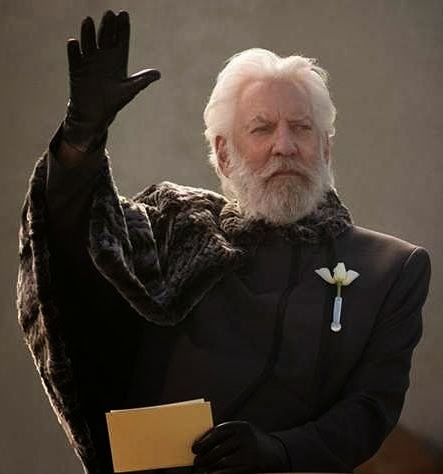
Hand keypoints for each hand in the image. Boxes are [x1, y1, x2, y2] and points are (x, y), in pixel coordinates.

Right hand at [63, 10, 159, 151]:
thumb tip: (158, 74)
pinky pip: (74, 57)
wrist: (94, 115)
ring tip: (88, 21)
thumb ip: (141, 81)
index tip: (123, 14)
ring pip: (88, 43)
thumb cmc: (113, 103)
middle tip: (109, 14)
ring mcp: (89, 61)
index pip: (121, 40)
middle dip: (107, 26)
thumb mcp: (129, 91)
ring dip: (88, 33)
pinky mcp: (76, 69)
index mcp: (118, 60)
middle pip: (105, 38)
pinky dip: (73, 50)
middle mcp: (103, 57)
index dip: (122, 28)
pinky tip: (73, 43)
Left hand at [191, 421, 289, 473]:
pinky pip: (230, 471)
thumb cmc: (253, 443)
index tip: (195, 448)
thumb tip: (203, 444)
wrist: (277, 454)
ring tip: (202, 470)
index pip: (218, 432)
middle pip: (218, 448)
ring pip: (222, 461)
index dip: (204, 440)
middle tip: (197, 462)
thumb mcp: (243, 434)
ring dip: (209, 467)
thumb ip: (227, 436)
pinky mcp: (251, 466)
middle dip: (205, 456)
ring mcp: (249, 452)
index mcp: (241, 426)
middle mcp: (246, 437)